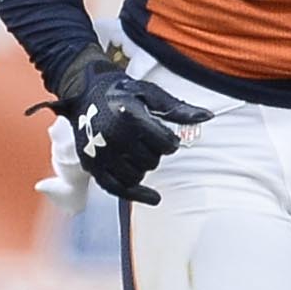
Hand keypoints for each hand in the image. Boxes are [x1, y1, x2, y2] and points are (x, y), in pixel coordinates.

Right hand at [51, 45, 211, 203]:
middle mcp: (112, 135)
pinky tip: (154, 198)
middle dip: (154, 153)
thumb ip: (177, 109)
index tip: (166, 137)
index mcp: (129, 115)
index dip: (170, 142)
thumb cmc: (121, 92)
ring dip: (143, 168)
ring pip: (136, 175)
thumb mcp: (150, 93)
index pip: (165, 144)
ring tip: (138, 153)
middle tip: (146, 141)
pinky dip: (136, 195)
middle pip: (151, 161)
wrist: (83, 92)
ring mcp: (100, 152)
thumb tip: (207, 116)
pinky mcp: (91, 164)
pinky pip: (116, 188)